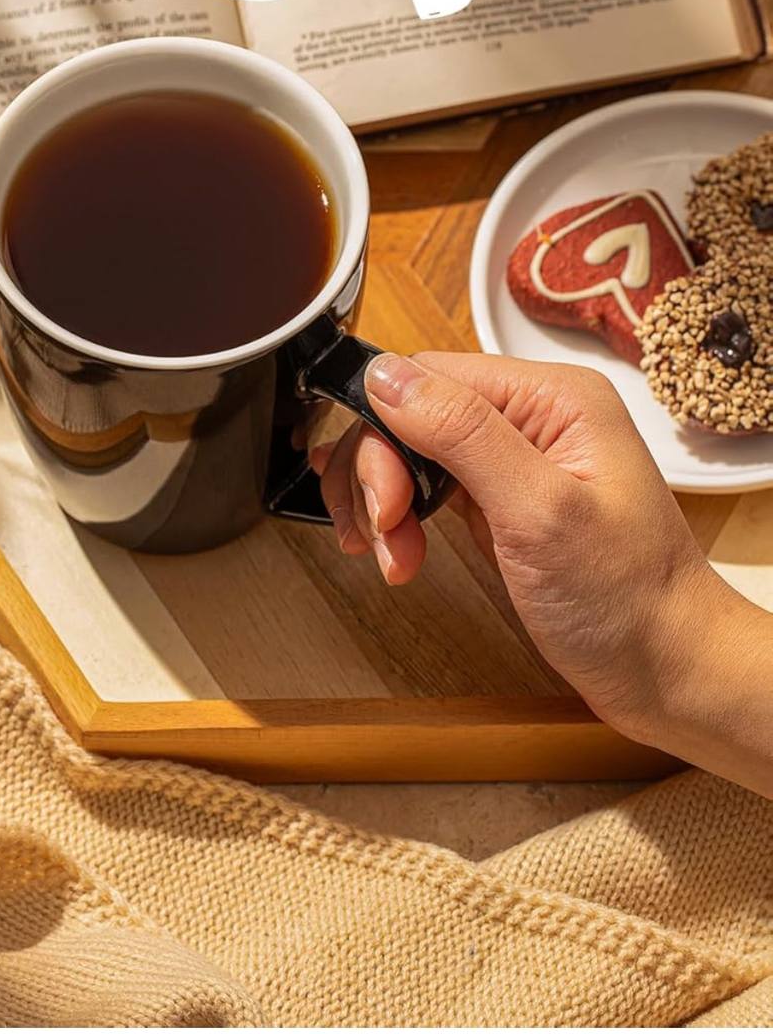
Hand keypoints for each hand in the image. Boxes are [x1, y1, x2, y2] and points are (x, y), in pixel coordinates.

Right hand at [313, 351, 772, 795]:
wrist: (669, 671)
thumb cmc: (627, 600)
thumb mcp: (539, 512)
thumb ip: (463, 434)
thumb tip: (384, 376)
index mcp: (552, 397)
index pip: (429, 377)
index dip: (386, 434)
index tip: (383, 503)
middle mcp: (531, 415)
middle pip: (409, 413)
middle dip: (379, 476)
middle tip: (382, 535)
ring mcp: (513, 457)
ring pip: (408, 451)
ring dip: (382, 504)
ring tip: (391, 559)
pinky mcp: (498, 498)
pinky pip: (425, 487)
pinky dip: (401, 522)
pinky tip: (401, 557)